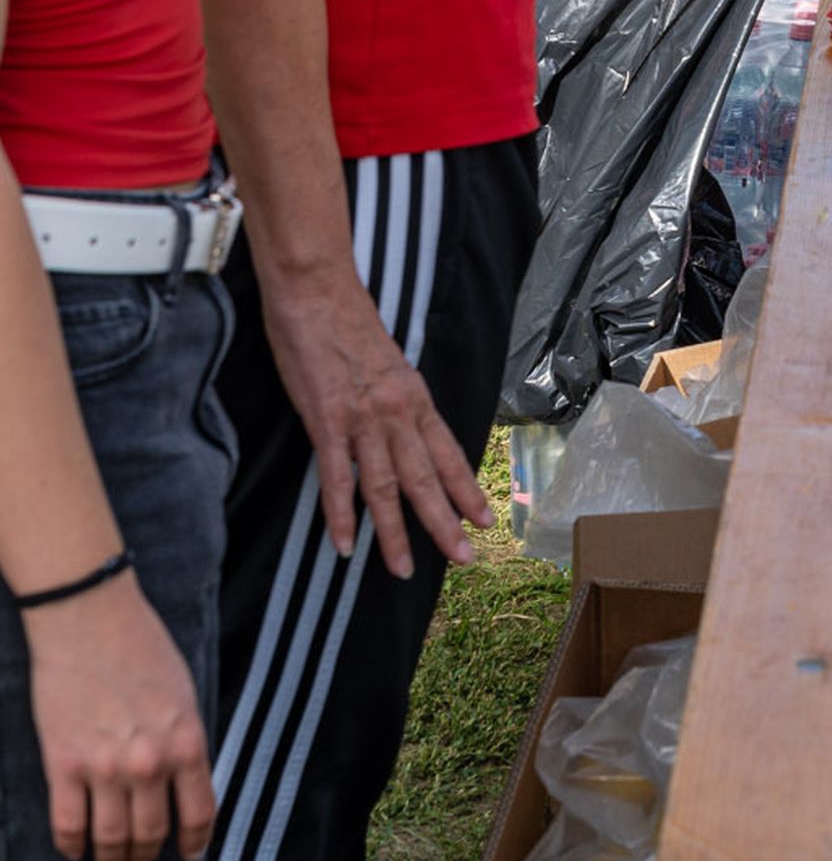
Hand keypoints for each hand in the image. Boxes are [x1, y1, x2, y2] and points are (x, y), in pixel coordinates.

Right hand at [28, 574, 215, 860]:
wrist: (90, 619)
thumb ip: (184, 741)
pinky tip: (75, 850)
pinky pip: (68, 824)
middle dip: (148, 853)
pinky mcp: (64, 765)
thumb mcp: (184, 694)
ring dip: (112, 858)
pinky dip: (72, 845)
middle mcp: (149, 764)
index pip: (199, 813)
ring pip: (111, 838)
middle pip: (151, 832)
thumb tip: (182, 782)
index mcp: (187, 742)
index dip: (195, 841)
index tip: (188, 853)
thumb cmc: (141, 647)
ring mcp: (104, 768)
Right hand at [255, 258, 491, 576]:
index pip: (449, 452)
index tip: (485, 520)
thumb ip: (398, 399)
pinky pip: (337, 478)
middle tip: (464, 559)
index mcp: (415, 396)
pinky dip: (341, 515)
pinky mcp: (326, 421)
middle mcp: (398, 411)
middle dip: (446, 522)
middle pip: (426, 478)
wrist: (317, 292)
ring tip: (404, 569)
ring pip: (386, 487)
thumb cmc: (348, 323)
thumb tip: (407, 431)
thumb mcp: (388, 363)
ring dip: (396, 533)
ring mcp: (363, 419)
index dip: (467, 489)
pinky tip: (345, 545)